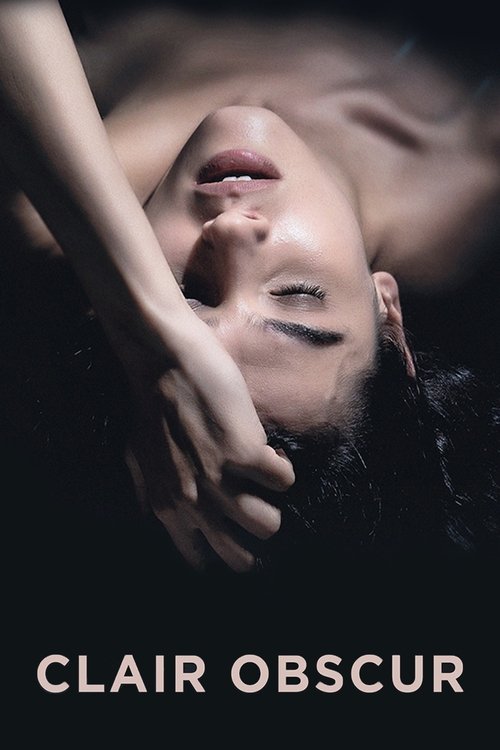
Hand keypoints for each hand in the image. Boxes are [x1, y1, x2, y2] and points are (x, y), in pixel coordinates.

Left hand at [123, 314, 294, 571]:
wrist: (162, 360)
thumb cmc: (148, 404)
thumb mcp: (138, 458)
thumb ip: (150, 493)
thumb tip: (158, 516)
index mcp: (167, 507)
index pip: (200, 561)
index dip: (223, 551)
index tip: (235, 532)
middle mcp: (193, 502)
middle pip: (239, 558)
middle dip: (251, 535)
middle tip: (258, 508)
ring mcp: (220, 478)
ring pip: (267, 524)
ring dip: (272, 502)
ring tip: (264, 476)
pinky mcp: (245, 451)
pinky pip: (284, 480)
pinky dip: (282, 466)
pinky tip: (269, 449)